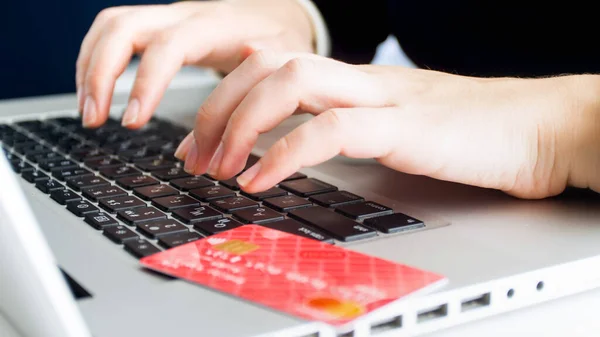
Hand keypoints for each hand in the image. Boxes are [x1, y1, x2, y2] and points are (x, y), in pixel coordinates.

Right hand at [76, 0, 313, 127]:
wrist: (278, 12)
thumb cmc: (280, 40)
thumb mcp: (279, 66)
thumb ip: (251, 96)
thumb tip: (218, 132)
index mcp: (216, 28)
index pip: (169, 46)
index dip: (146, 82)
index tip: (133, 121)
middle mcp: (185, 16)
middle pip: (124, 27)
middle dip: (100, 74)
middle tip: (95, 120)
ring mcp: (168, 17)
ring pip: (112, 25)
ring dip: (90, 67)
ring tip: (90, 112)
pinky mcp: (160, 26)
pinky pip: (115, 31)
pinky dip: (96, 59)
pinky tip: (96, 89)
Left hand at [174, 50, 599, 198]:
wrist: (541, 128)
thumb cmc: (473, 134)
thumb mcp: (397, 126)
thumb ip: (353, 128)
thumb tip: (307, 146)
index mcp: (358, 81)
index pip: (274, 66)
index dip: (226, 96)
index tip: (202, 140)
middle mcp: (363, 80)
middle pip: (268, 65)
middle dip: (218, 108)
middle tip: (194, 157)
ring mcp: (383, 99)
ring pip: (290, 83)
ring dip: (240, 124)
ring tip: (218, 168)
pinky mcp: (405, 128)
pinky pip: (330, 129)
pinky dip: (284, 153)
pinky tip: (260, 180)